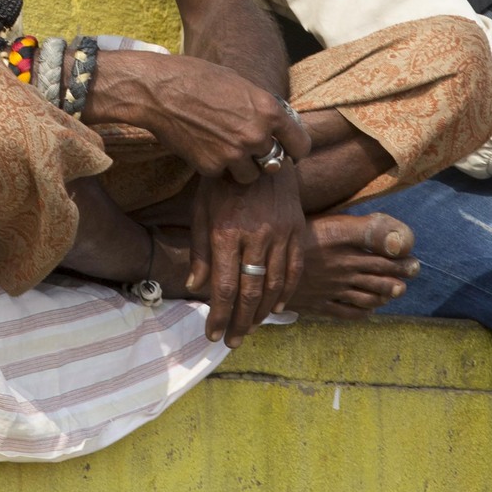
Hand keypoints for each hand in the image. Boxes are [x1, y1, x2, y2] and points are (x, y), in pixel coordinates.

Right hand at [101, 52, 309, 184]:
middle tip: (250, 148)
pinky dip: (216, 165)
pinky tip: (203, 146)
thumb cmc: (196, 77)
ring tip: (224, 147)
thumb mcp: (238, 82)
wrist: (157, 91)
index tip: (289, 150)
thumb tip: (273, 121)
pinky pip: (223, 174)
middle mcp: (256, 135)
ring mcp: (233, 154)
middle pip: (275, 163)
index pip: (301, 144)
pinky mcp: (211, 167)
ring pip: (251, 175)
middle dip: (265, 157)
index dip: (295, 148)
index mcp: (268, 110)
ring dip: (242, 166)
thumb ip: (260, 105)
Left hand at [185, 168, 305, 345]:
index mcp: (226, 232)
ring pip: (273, 286)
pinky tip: (275, 308)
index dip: (218, 316)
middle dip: (239, 323)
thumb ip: (200, 250)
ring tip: (249, 329)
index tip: (212, 335)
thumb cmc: (222, 181)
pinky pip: (294, 270)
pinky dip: (286, 293)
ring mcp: (279, 233)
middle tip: (232, 341)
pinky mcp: (297, 228)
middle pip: (249, 293)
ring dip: (261, 314)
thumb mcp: (201, 209)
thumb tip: (194, 286)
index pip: (223, 287)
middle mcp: (255, 237)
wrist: (258, 150)